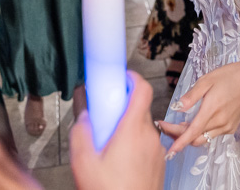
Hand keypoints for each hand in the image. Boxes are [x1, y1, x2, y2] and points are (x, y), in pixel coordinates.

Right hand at [70, 71, 164, 189]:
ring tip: (109, 148)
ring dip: (128, 129)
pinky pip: (147, 144)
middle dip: (122, 109)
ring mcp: (156, 150)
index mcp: (132, 129)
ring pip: (143, 128)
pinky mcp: (159, 163)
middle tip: (105, 119)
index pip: (142, 90)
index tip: (121, 76)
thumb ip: (81, 133)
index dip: (133, 77)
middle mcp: (149, 136)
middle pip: (139, 109)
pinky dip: (135, 145)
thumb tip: (84, 118)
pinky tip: (119, 163)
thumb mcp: (83, 162)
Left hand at [156, 54, 239, 157]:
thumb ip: (191, 96)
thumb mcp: (207, 80)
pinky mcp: (230, 128)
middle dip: (179, 137)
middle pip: (195, 138)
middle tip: (166, 127)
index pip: (192, 132)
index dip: (179, 142)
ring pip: (203, 138)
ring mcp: (226, 127)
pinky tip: (195, 122)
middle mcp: (220, 123)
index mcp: (212, 110)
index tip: (169, 149)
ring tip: (178, 124)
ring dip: (189, 135)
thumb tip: (177, 107)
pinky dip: (200, 132)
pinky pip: (211, 135)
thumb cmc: (230, 76)